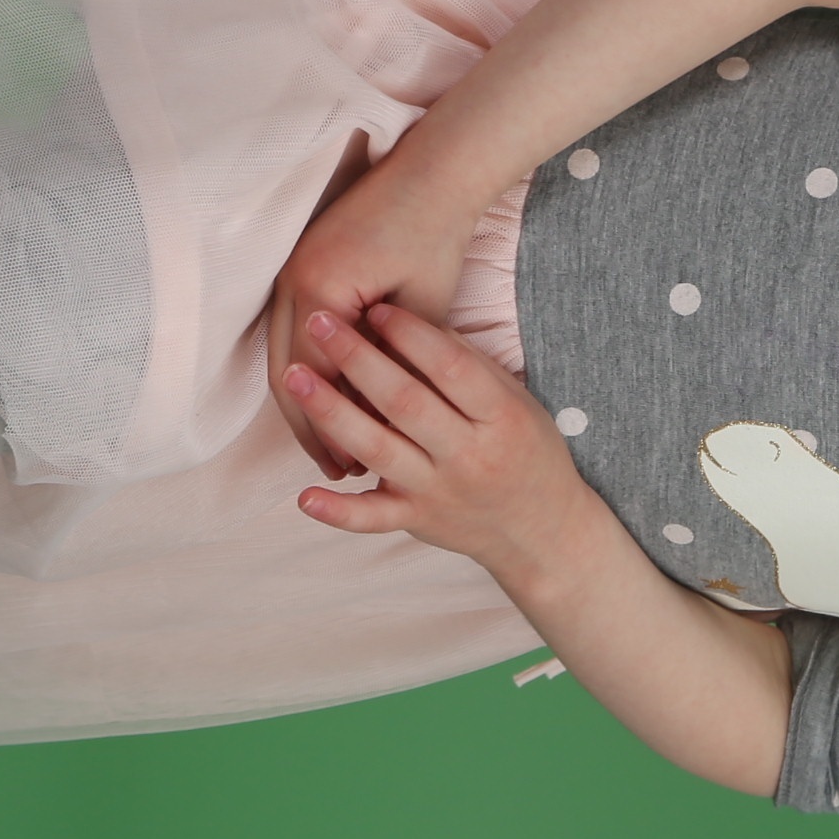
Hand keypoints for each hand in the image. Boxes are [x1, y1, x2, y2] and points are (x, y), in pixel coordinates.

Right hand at [265, 140, 486, 477]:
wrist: (433, 172)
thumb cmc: (435, 236)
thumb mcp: (420, 311)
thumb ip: (393, 364)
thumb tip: (376, 423)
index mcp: (318, 289)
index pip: (311, 379)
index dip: (328, 429)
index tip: (349, 468)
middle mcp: (292, 280)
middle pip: (285, 372)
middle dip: (308, 424)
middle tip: (335, 468)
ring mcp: (291, 270)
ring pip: (284, 353)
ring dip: (306, 397)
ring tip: (333, 441)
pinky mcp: (304, 264)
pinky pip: (295, 329)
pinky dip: (309, 366)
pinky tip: (333, 393)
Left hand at [283, 299, 597, 583]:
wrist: (543, 531)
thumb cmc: (529, 453)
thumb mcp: (517, 402)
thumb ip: (470, 366)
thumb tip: (418, 322)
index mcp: (500, 418)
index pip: (449, 367)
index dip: (410, 334)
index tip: (376, 308)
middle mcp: (468, 456)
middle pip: (404, 401)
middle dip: (356, 358)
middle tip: (319, 321)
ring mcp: (439, 491)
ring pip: (377, 449)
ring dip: (331, 412)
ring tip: (294, 376)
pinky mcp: (417, 521)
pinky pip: (372, 519)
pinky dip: (338, 512)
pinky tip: (303, 497)